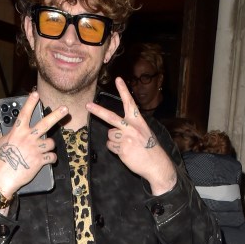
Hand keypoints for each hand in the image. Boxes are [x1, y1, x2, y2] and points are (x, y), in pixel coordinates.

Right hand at [0, 90, 66, 199]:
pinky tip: (48, 160)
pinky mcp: (40, 161)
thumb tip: (3, 132)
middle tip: (65, 109)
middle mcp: (28, 138)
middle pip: (46, 123)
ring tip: (45, 148)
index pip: (25, 113)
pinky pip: (52, 157)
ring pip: (51, 142)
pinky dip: (51, 158)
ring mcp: (35, 149)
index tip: (36, 94)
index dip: (30, 102)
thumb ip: (2, 136)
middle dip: (57, 115)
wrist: (1, 179)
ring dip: (49, 145)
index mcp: (16, 132)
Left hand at [85, 77, 176, 194]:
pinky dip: (115, 150)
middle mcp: (131, 128)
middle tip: (87, 105)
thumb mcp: (144, 131)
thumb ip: (131, 126)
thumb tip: (115, 129)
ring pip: (110, 136)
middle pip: (110, 117)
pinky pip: (110, 147)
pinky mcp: (122, 149)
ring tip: (126, 146)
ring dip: (114, 141)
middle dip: (98, 111)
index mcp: (138, 121)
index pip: (130, 103)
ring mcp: (126, 139)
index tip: (118, 79)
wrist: (156, 164)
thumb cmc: (149, 148)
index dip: (123, 91)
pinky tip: (125, 153)